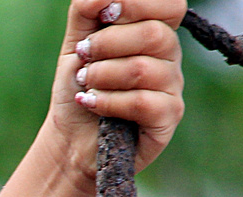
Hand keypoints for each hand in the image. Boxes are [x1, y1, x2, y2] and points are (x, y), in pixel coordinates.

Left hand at [46, 0, 186, 185]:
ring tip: (83, 83)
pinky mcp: (167, 117)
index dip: (136, 4)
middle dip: (106, 43)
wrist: (70, 138)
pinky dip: (106, 101)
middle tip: (83, 57)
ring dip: (101, 75)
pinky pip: (141, 102)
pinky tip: (90, 103)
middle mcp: (169, 57)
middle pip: (153, 34)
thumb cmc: (79, 87)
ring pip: (142, 69)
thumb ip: (88, 10)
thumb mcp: (77, 43)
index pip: (170, 5)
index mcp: (154, 32)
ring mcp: (172, 87)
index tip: (103, 16)